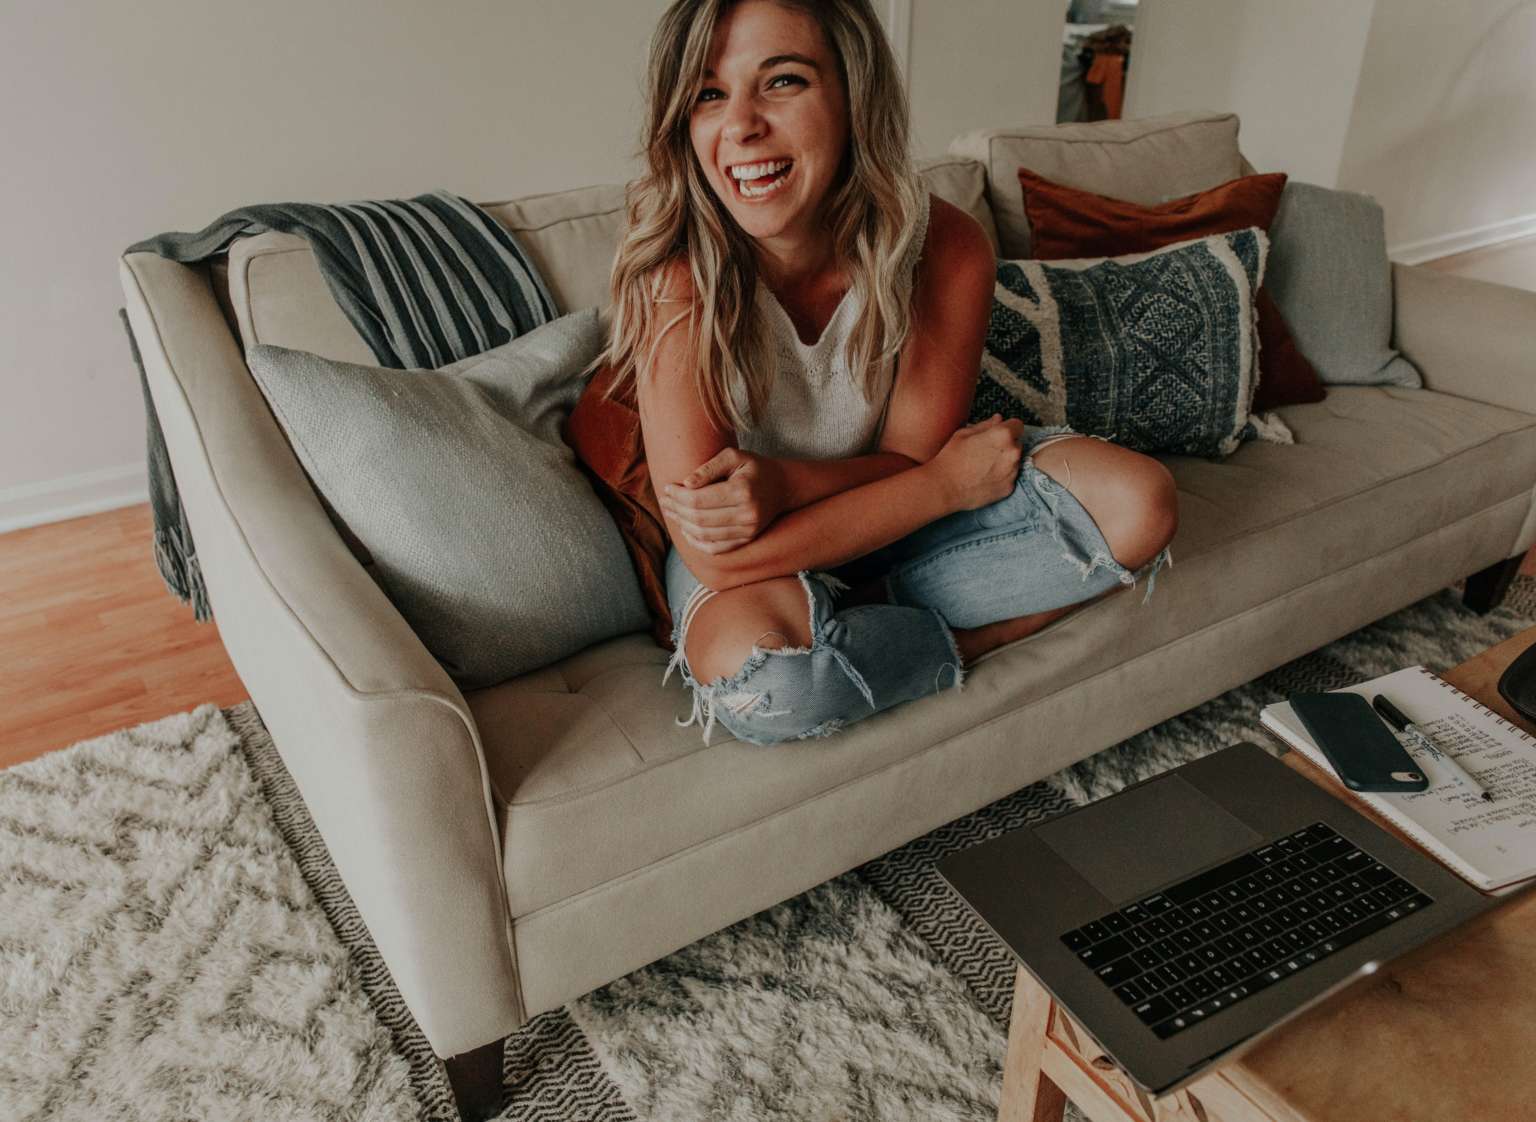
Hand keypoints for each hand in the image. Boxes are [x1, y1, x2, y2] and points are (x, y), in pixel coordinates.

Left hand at [659, 447, 787, 554]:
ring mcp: (748, 530)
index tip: (667, 488)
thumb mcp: (733, 456)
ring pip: (704, 534)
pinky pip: (716, 548)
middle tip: (664, 501)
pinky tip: (686, 530)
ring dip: (683, 525)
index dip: (677, 496)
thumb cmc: (753, 467)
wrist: (782, 487)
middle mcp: (747, 514)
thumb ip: (709, 468)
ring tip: (671, 513)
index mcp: (742, 490)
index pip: (698, 499)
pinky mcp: (747, 540)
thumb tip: (685, 484)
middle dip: (676, 509)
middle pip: (698, 518)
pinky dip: (697, 542)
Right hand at [928, 414, 1025, 511]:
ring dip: (1005, 460)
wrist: (944, 488)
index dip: (1007, 427)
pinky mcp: (1009, 488)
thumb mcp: (964, 434)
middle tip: (986, 450)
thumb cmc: (950, 458)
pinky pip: (1010, 477)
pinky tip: (985, 477)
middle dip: (1006, 444)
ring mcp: (1012, 472)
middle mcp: (1013, 453)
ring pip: (1015, 461)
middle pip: (1017, 443)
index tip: (998, 433)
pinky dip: (1001, 476)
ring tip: (984, 465)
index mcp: (1003, 435)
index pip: (1017, 425)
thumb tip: (998, 419)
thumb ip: (986, 425)